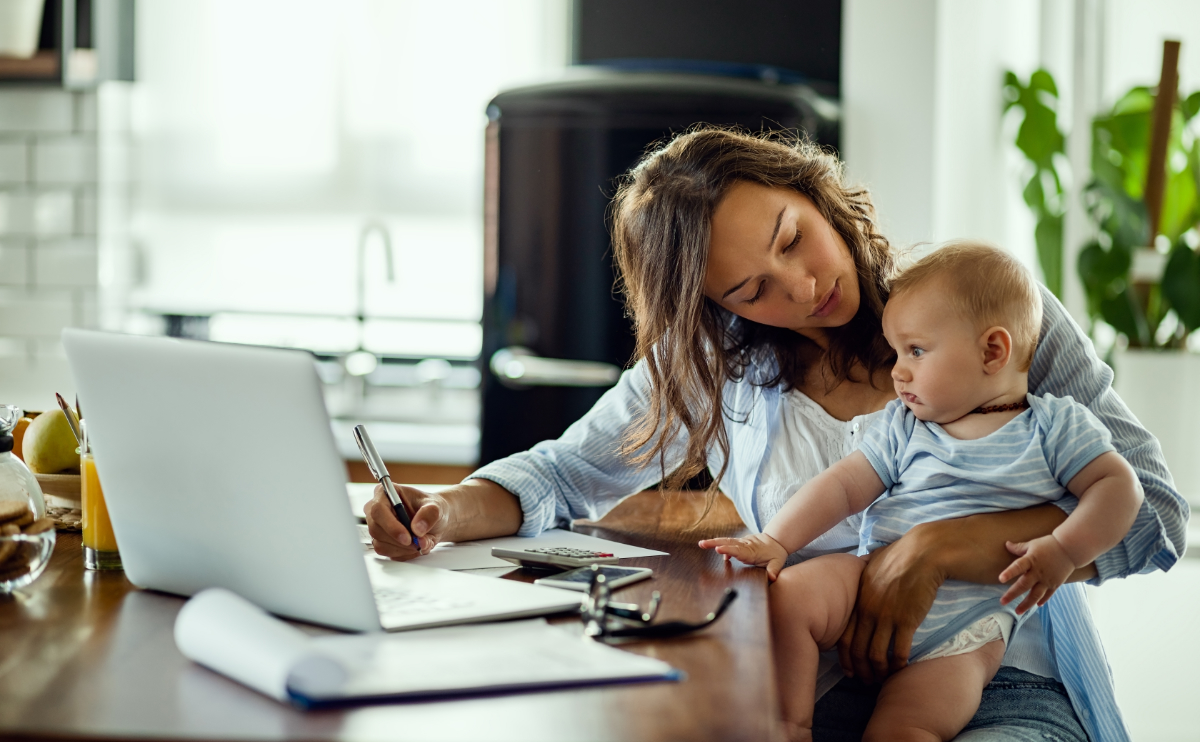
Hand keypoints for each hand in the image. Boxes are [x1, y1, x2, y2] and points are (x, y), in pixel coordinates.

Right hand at [363, 484, 449, 559]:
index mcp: (385, 493)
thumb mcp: (436, 507)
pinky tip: (414, 546)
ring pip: (381, 544)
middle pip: (376, 529)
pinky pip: (387, 552)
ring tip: (421, 542)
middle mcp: (376, 510)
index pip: (378, 510)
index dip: (391, 525)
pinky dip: (403, 553)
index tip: (407, 537)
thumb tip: (417, 529)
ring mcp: (376, 527)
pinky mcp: (380, 541)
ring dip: (404, 548)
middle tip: (418, 543)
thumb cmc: (431, 509)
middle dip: (399, 541)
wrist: (434, 522)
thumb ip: (429, 514)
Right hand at [698, 533, 787, 580]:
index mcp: (752, 551)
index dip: (728, 550)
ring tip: (701, 544)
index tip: (718, 549)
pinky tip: (716, 549)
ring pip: (727, 541)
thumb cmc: (776, 553)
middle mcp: (745, 545)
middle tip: (702, 544)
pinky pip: (729, 543)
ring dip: (714, 542)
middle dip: (714, 543)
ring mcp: (742, 543)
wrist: (777, 540)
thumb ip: (773, 570)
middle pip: (728, 543)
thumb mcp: (778, 562)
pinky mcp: (740, 543)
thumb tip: (771, 578)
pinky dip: (722, 546)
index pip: (738, 551)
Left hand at [837, 538, 942, 683]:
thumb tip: (860, 583)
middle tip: (866, 681)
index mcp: (858, 600)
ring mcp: (886, 617)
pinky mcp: (907, 620)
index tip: (850, 669)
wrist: (922, 553)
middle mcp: (868, 611)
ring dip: (879, 671)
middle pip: (858, 650)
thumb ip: (864, 581)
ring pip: (877, 655)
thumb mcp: (872, 567)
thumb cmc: (899, 556)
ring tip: (883, 679)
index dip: (846, 658)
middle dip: (861, 670)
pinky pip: (899, 650)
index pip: (845, 637)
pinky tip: (901, 669)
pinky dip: (898, 664)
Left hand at [998, 535, 1074, 613]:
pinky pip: (1047, 595)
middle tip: (1002, 602)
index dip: (1009, 572)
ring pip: (1035, 595)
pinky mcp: (1055, 584)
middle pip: (1024, 585)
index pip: (1018, 566)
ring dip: (1026, 604)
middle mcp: (1039, 572)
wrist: (1070, 549)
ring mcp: (1047, 579)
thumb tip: (1006, 544)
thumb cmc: (1049, 544)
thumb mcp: (1033, 544)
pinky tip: (1036, 605)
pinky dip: (1042, 600)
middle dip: (1012, 594)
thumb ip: (1019, 547)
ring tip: (1018, 611)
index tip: (1000, 579)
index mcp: (1031, 560)